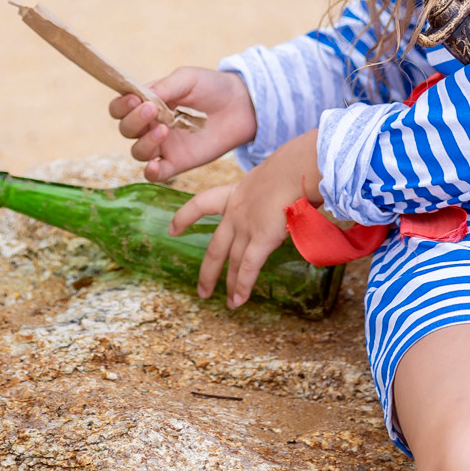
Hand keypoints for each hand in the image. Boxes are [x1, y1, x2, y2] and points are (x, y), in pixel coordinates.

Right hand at [109, 66, 256, 181]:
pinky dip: (151, 171)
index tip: (135, 99)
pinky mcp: (177, 162)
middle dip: (134, 121)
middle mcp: (150, 125)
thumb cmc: (212, 87)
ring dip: (145, 142)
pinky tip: (156, 165)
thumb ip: (164, 87)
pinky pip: (156, 173)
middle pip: (125, 129)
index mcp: (148, 102)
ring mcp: (163, 146)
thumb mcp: (187, 79)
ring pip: (138, 152)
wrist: (242, 106)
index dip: (121, 105)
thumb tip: (140, 96)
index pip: (120, 107)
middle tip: (152, 110)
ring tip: (165, 130)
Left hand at [167, 129, 320, 307]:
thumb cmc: (294, 167)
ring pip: (231, 260)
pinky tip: (238, 300)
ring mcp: (246, 227)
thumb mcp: (274, 177)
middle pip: (216, 246)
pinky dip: (242, 285)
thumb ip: (275, 193)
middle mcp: (236, 213)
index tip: (172, 229)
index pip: (201, 204)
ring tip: (227, 303)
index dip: (185, 216)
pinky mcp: (261, 239)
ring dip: (229, 284)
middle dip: (208, 270)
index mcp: (236, 193)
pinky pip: (248, 267)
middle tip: (202, 290)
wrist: (297, 168)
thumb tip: (290, 199)